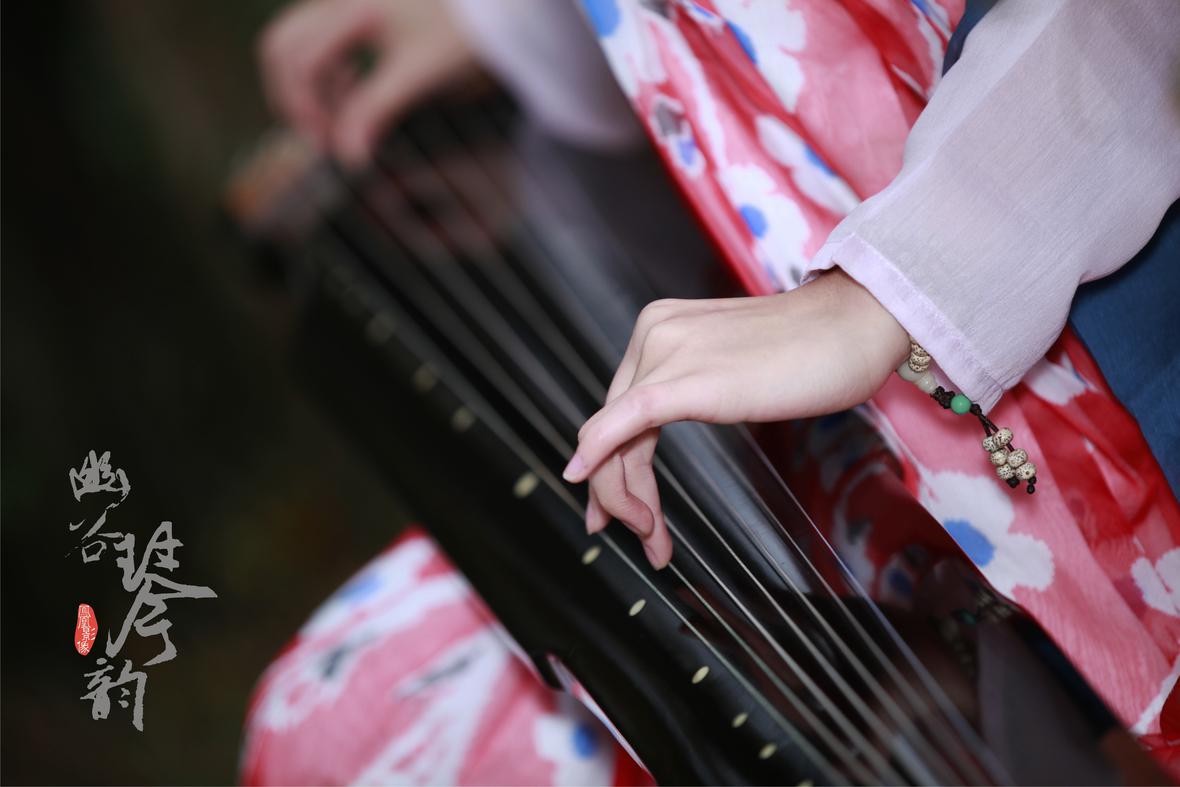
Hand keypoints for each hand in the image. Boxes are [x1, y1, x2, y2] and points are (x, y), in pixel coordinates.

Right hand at [258, 0, 477, 165]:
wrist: (490, 19)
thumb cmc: (459, 38)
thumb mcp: (418, 74)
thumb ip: (377, 111)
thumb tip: (347, 157)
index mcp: (352, 8)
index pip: (297, 59)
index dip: (304, 109)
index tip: (332, 147)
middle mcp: (338, 0)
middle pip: (280, 48)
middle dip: (293, 98)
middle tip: (322, 139)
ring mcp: (339, 6)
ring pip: (292, 48)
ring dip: (308, 91)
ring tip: (342, 124)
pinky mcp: (347, 17)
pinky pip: (313, 46)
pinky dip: (322, 78)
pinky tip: (350, 94)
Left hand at [562, 269, 909, 567]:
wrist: (857, 323)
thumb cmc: (812, 349)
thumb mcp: (732, 370)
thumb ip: (692, 389)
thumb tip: (658, 436)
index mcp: (660, 330)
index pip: (618, 410)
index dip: (611, 466)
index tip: (623, 511)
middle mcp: (653, 335)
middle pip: (609, 429)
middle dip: (617, 492)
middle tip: (641, 537)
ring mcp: (667, 351)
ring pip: (614, 437)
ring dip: (625, 497)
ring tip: (653, 539)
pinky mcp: (689, 378)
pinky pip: (627, 422)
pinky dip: (600, 456)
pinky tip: (583, 482)